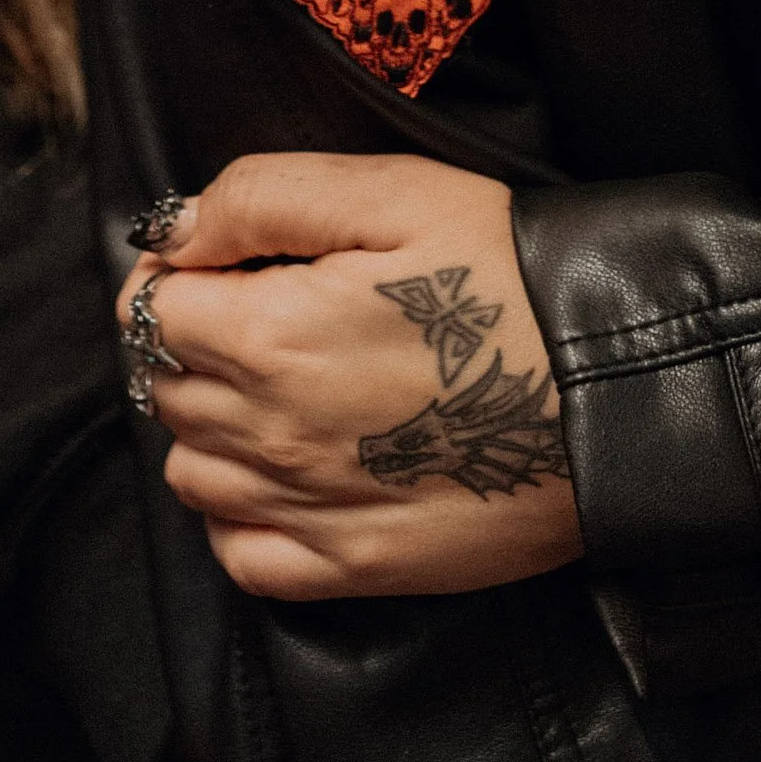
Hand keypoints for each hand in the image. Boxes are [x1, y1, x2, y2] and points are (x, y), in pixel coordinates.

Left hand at [117, 150, 583, 602]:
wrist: (610, 388)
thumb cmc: (509, 276)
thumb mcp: (393, 193)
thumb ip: (262, 196)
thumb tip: (173, 230)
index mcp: (269, 337)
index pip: (150, 308)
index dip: (181, 270)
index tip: (226, 259)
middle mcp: (269, 436)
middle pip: (168, 387)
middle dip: (197, 341)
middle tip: (269, 308)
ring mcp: (306, 511)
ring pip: (193, 472)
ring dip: (214, 424)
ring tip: (283, 384)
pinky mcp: (352, 568)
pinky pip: (241, 554)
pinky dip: (241, 515)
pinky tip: (289, 468)